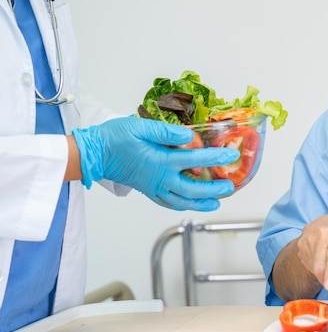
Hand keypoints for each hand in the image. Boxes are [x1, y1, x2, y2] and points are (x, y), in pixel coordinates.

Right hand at [72, 117, 239, 210]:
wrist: (92, 154)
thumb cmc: (114, 137)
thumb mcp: (140, 127)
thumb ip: (167, 132)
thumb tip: (190, 136)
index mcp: (160, 161)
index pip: (195, 160)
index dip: (216, 157)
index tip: (230, 155)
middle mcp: (159, 178)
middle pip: (193, 189)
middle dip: (213, 189)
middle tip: (229, 187)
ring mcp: (153, 187)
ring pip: (182, 201)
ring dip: (200, 203)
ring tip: (216, 203)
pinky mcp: (147, 190)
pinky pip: (168, 202)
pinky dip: (182, 205)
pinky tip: (189, 204)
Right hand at [297, 215, 327, 290]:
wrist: (327, 222)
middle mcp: (321, 232)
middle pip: (321, 264)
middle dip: (327, 278)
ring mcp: (308, 238)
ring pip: (314, 267)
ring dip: (323, 271)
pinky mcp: (300, 243)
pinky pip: (309, 264)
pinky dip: (316, 266)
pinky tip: (322, 257)